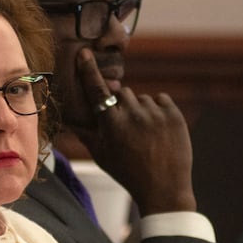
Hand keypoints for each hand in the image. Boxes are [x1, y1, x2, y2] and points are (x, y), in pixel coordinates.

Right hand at [70, 49, 195, 215]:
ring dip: (140, 110)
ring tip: (145, 133)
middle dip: (121, 104)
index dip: (89, 71)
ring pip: (141, 98)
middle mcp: (133, 115)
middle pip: (122, 93)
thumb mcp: (102, 156)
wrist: (164, 188)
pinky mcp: (173, 114)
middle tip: (126, 126)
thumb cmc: (127, 173)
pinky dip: (158, 110)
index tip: (84, 53)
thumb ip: (86, 135)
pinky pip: (160, 99)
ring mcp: (155, 113)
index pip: (97, 90)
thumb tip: (68, 122)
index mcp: (112, 125)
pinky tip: (157, 130)